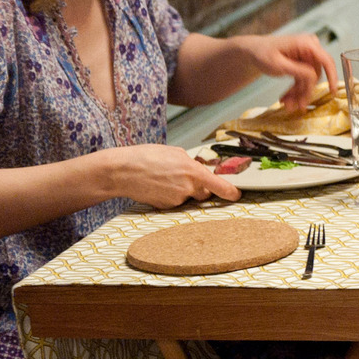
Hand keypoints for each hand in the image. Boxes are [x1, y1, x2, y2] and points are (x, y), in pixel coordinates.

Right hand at [98, 144, 241, 208]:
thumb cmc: (145, 157)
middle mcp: (188, 187)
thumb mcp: (174, 152)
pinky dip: (170, 195)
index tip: (236, 195)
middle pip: (204, 193)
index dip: (230, 192)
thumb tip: (199, 168)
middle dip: (199, 187)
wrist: (122, 171)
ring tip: (164, 178)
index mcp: (193, 171)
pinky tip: (157, 185)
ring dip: (182, 190)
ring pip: (187, 197)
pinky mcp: (166, 206)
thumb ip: (190, 162)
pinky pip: (174, 201)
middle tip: (183, 177)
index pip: (219, 186)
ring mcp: (177, 199)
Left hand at [238, 33, 339, 107]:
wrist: (252, 51)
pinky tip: (286, 98)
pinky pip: (304, 80)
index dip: (332, 77)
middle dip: (306, 91)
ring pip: (309, 80)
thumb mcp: (278, 64)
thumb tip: (314, 78)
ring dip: (299, 94)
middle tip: (298, 106)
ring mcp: (307, 56)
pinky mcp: (303, 64)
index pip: (326, 61)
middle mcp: (310, 48)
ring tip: (287, 104)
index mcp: (306, 43)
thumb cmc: (262, 53)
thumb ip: (298, 71)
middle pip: (316, 75)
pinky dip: (296, 90)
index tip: (332, 92)